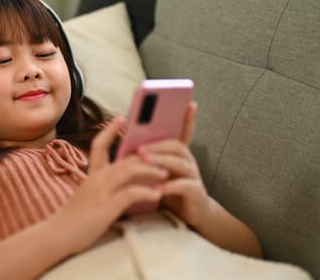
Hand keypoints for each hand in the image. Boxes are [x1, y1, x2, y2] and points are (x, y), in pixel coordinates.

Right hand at [50, 116, 168, 254]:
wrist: (57, 236)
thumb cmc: (73, 219)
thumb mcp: (86, 196)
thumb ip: (101, 187)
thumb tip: (119, 185)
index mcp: (91, 175)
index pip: (99, 146)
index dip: (109, 131)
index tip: (120, 118)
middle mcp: (96, 179)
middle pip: (123, 159)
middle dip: (146, 156)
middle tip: (164, 157)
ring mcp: (101, 192)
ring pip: (129, 171)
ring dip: (150, 171)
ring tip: (165, 174)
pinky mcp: (106, 207)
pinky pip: (130, 193)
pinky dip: (146, 192)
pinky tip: (157, 195)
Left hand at [137, 102, 210, 226]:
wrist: (187, 214)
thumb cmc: (167, 188)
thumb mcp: (155, 169)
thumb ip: (144, 155)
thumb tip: (124, 138)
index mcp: (177, 153)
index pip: (183, 131)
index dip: (187, 118)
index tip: (190, 104)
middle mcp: (187, 160)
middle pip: (175, 145)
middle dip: (157, 144)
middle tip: (139, 148)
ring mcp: (193, 175)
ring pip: (180, 163)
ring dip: (161, 160)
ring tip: (145, 161)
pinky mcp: (195, 192)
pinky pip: (184, 186)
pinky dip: (170, 187)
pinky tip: (158, 189)